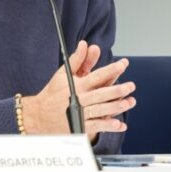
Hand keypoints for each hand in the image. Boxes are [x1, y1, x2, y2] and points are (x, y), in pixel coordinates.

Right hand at [21, 42, 135, 141]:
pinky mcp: (80, 127)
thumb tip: (85, 44)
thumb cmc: (53, 93)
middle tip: (131, 86)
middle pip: (100, 94)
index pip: (96, 76)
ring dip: (115, 106)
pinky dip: (108, 125)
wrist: (39, 116)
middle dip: (117, 90)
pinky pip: (96, 126)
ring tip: (129, 102)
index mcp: (76, 85)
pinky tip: (120, 124)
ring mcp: (80, 114)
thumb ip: (77, 60)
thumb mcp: (63, 74)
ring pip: (100, 110)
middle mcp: (79, 99)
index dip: (111, 70)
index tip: (123, 64)